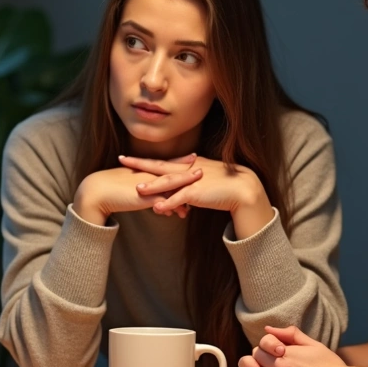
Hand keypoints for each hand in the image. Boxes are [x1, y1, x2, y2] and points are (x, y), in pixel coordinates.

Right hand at [73, 154, 194, 224]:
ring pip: (170, 188)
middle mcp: (147, 176)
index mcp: (144, 170)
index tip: (193, 157)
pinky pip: (161, 202)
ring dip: (184, 191)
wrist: (96, 191)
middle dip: (188, 173)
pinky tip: (179, 213)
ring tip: (198, 195)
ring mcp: (146, 186)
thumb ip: (140, 186)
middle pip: (171, 173)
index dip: (180, 162)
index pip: (165, 165)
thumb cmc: (109, 187)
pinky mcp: (143, 198)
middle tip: (203, 170)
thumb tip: (148, 190)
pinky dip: (171, 207)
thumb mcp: (128, 184)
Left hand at [119, 154, 274, 237]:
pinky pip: (181, 199)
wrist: (244, 189)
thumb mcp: (206, 179)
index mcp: (190, 165)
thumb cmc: (226, 185)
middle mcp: (190, 169)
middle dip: (141, 164)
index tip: (131, 158)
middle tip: (123, 159)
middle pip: (161, 166)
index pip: (165, 162)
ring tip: (136, 189)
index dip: (148, 160)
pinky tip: (157, 208)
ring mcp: (194, 181)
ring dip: (152, 186)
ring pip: (169, 182)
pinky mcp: (200, 193)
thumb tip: (180, 188)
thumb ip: (192, 181)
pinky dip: (169, 203)